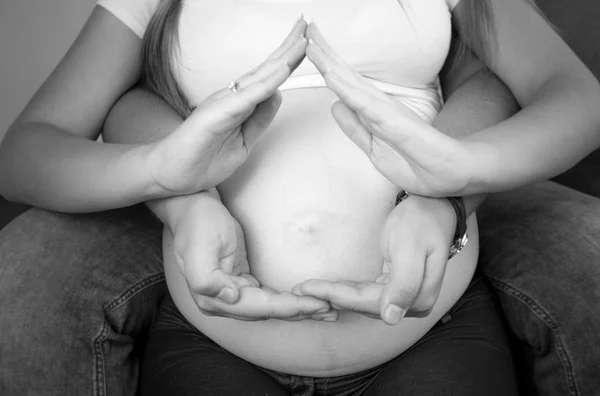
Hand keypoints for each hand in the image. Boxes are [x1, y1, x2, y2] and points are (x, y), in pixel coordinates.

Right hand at [146, 17, 308, 194]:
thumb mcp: (243, 141)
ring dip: (283, 57)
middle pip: (267, 68)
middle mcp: (232, 96)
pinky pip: (249, 95)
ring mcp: (224, 101)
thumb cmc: (202, 158)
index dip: (287, 59)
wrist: (172, 173)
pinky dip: (268, 81)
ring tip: (303, 38)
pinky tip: (284, 68)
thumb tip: (278, 95)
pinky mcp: (218, 112)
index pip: (268, 76)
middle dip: (289, 46)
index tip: (306, 42)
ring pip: (261, 76)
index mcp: (239, 102)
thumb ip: (259, 119)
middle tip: (308, 24)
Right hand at [168, 191, 336, 320]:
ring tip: (327, 311)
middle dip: (300, 312)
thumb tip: (230, 297)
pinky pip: (269, 297)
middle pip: (268, 312)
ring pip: (271, 307)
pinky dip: (289, 300)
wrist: (192, 207)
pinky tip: (307, 302)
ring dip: (299, 310)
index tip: (317, 305)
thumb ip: (207, 280)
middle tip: (332, 312)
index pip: (260, 307)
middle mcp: (223, 302)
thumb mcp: (198, 249)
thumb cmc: (197, 224)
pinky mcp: (242, 283)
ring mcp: (232, 294)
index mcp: (213, 298)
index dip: (290, 308)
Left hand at [292, 195, 455, 324]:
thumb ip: (404, 284)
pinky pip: (366, 292)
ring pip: (362, 300)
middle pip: (364, 304)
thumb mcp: (410, 249)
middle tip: (299, 289)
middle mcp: (413, 304)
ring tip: (306, 289)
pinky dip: (345, 290)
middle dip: (331, 297)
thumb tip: (391, 319)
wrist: (434, 207)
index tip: (308, 288)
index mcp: (419, 299)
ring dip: (334, 295)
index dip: (337, 296)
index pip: (369, 302)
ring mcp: (405, 297)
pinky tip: (326, 288)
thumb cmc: (421, 222)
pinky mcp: (395, 287)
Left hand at [304, 22, 474, 196]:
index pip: (345, 83)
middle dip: (324, 52)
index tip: (308, 43)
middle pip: (345, 75)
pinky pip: (365, 104)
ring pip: (351, 84)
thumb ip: (355, 129)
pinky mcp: (395, 122)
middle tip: (305, 26)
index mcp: (373, 112)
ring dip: (330, 61)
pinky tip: (330, 73)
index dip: (326, 63)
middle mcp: (378, 106)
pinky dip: (346, 87)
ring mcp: (386, 111)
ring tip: (310, 38)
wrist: (455, 174)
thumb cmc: (419, 164)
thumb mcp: (376, 150)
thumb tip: (334, 106)